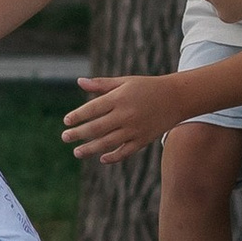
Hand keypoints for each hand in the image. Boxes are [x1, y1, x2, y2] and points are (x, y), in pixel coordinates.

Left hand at [61, 73, 175, 165]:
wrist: (176, 97)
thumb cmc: (147, 87)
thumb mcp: (124, 81)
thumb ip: (101, 84)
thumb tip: (79, 82)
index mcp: (119, 98)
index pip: (92, 109)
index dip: (77, 116)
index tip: (66, 121)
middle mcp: (125, 114)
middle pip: (96, 128)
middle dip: (78, 134)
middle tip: (65, 137)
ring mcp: (135, 129)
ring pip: (108, 142)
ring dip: (90, 149)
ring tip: (77, 152)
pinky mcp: (143, 139)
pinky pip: (125, 151)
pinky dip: (113, 157)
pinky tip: (101, 158)